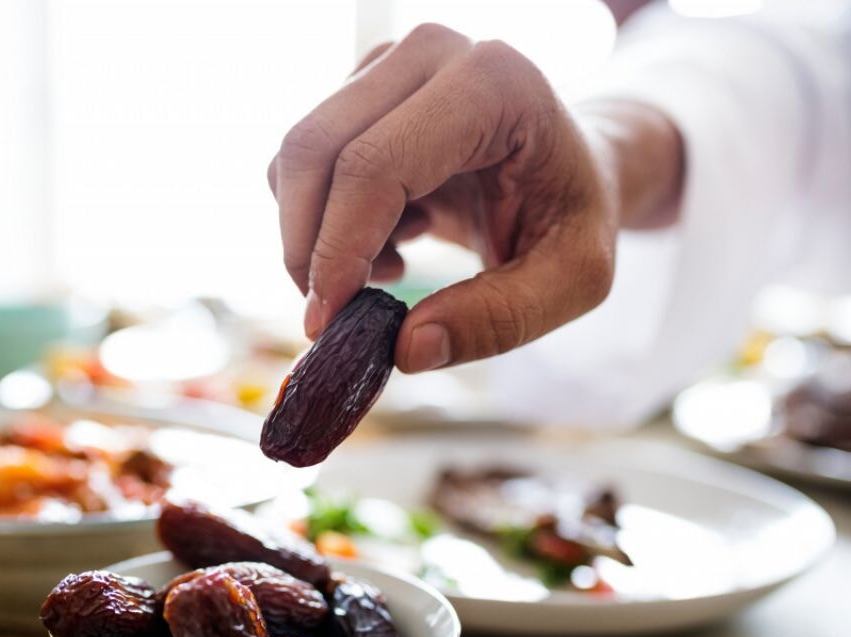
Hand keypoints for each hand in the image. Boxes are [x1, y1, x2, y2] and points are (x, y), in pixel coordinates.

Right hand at [268, 25, 635, 371]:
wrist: (572, 168)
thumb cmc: (574, 215)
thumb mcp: (574, 281)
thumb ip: (500, 318)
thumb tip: (406, 349)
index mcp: (494, 83)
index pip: (375, 165)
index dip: (338, 249)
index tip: (328, 323)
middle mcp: (433, 53)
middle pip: (315, 152)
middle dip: (306, 247)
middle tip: (334, 315)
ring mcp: (390, 61)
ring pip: (296, 158)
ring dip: (316, 235)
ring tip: (389, 268)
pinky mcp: (360, 84)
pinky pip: (301, 162)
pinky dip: (323, 219)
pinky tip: (388, 238)